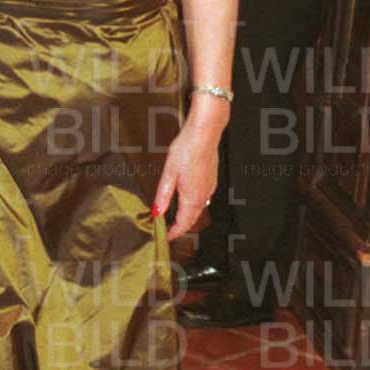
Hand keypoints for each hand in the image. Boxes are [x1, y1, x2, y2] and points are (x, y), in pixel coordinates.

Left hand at [151, 110, 223, 241]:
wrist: (204, 133)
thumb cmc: (187, 149)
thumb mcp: (169, 174)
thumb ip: (163, 196)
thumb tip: (157, 212)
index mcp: (192, 197)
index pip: (183, 224)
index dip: (174, 233)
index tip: (165, 237)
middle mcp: (204, 195)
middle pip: (192, 219)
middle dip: (180, 227)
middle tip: (167, 229)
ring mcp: (210, 188)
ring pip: (198, 209)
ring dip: (187, 216)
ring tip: (174, 216)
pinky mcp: (212, 180)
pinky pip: (203, 199)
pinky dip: (193, 205)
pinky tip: (186, 199)